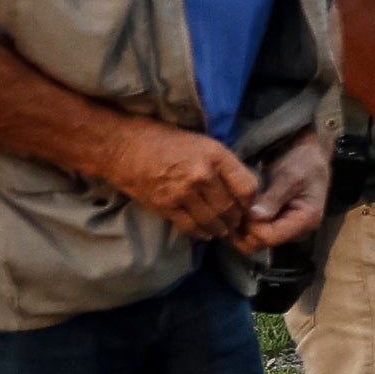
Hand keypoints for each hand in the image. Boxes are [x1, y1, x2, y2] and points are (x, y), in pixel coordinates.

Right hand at [107, 119, 265, 237]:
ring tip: (223, 229)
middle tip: (237, 223)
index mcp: (216, 155)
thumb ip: (223, 165)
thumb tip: (242, 188)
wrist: (123, 146)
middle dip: (236, 219)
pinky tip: (205, 233)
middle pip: (230, 207)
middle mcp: (202, 174)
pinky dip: (200, 232)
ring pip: (212, 220)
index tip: (249, 206)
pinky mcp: (164, 205)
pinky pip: (189, 226)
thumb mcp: (203, 143)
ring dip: (220, 228)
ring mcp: (182, 192)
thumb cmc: (165, 140)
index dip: (251, 202)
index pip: (247, 187)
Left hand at [241, 133, 333, 248]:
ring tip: (238, 205)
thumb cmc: (303, 162)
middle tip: (236, 206)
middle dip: (243, 228)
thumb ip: (273, 198)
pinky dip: (243, 224)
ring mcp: (286, 231)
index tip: (243, 206)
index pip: (270, 237)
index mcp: (306, 221)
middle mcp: (296, 232)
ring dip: (241, 226)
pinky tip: (241, 208)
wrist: (309, 156)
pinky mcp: (277, 227)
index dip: (251, 226)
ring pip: (254, 241)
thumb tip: (255, 216)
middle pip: (260, 244)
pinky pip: (254, 234)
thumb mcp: (289, 176)